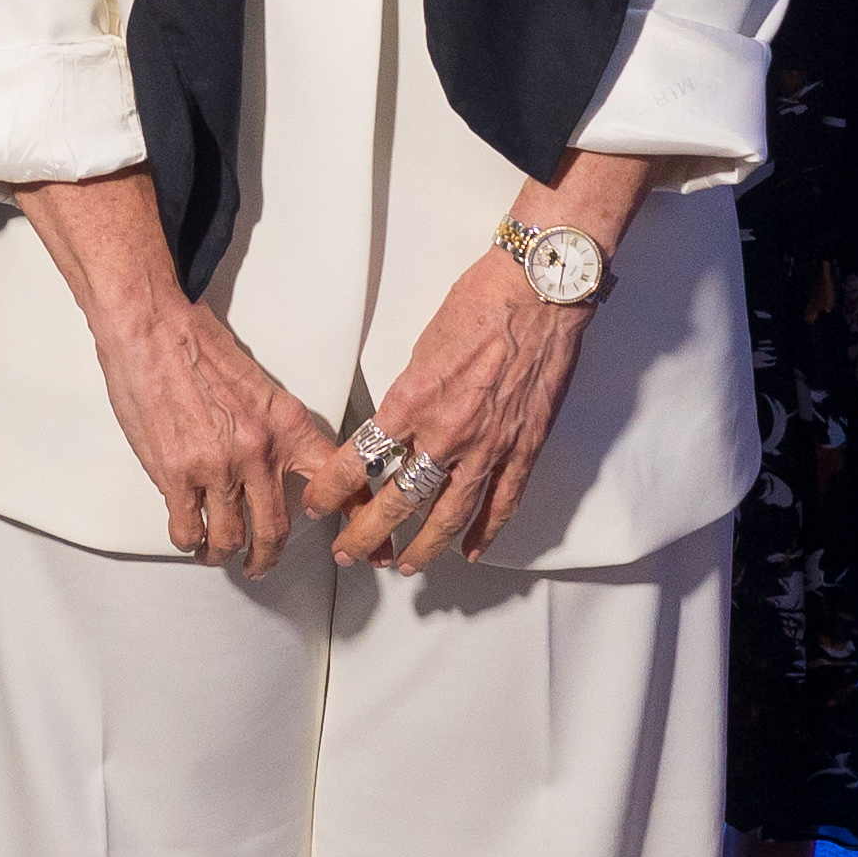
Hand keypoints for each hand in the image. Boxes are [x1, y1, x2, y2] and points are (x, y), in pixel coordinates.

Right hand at [86, 286, 356, 574]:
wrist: (152, 327)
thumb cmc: (195, 345)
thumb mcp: (257, 384)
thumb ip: (272, 426)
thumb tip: (278, 462)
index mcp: (285, 423)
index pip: (333, 477)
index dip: (348, 514)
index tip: (353, 539)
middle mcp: (257, 451)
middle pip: (276, 528)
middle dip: (268, 557)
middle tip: (261, 564)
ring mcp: (216, 467)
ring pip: (230, 537)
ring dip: (224, 554)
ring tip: (218, 554)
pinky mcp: (175, 474)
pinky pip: (189, 528)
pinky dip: (191, 541)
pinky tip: (190, 537)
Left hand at [330, 256, 598, 574]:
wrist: (539, 290)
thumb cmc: (479, 304)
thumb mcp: (422, 348)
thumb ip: (409, 394)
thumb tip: (397, 426)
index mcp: (412, 400)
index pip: (358, 459)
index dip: (333, 489)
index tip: (318, 504)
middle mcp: (447, 431)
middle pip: (398, 500)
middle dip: (367, 533)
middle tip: (349, 553)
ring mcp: (489, 445)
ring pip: (449, 514)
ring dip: (423, 547)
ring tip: (404, 565)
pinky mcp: (524, 447)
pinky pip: (502, 503)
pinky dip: (485, 532)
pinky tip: (470, 551)